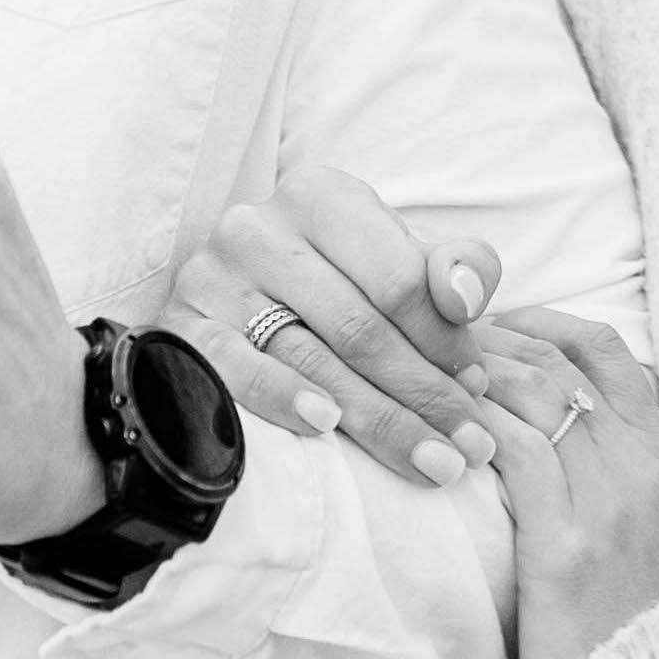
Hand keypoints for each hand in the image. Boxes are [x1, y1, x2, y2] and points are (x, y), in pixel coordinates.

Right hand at [172, 165, 509, 493]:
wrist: (238, 290)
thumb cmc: (342, 276)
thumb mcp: (400, 256)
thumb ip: (455, 267)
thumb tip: (467, 298)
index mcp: (320, 197)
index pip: (400, 279)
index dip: (447, 341)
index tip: (479, 388)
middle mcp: (259, 229)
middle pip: (359, 328)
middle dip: (423, 395)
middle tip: (469, 446)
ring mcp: (212, 278)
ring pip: (310, 358)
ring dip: (378, 420)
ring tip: (432, 461)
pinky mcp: (179, 327)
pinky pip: (234, 370)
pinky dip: (282, 398)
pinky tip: (326, 427)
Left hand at [451, 313, 658, 658]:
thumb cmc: (632, 619)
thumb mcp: (653, 528)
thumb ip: (625, 468)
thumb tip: (572, 420)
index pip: (605, 348)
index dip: (543, 323)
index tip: (494, 324)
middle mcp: (647, 461)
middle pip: (562, 357)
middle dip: (495, 335)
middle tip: (436, 336)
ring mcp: (611, 498)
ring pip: (536, 391)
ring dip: (474, 370)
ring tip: (425, 370)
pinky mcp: (568, 541)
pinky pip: (516, 450)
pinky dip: (476, 423)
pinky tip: (440, 422)